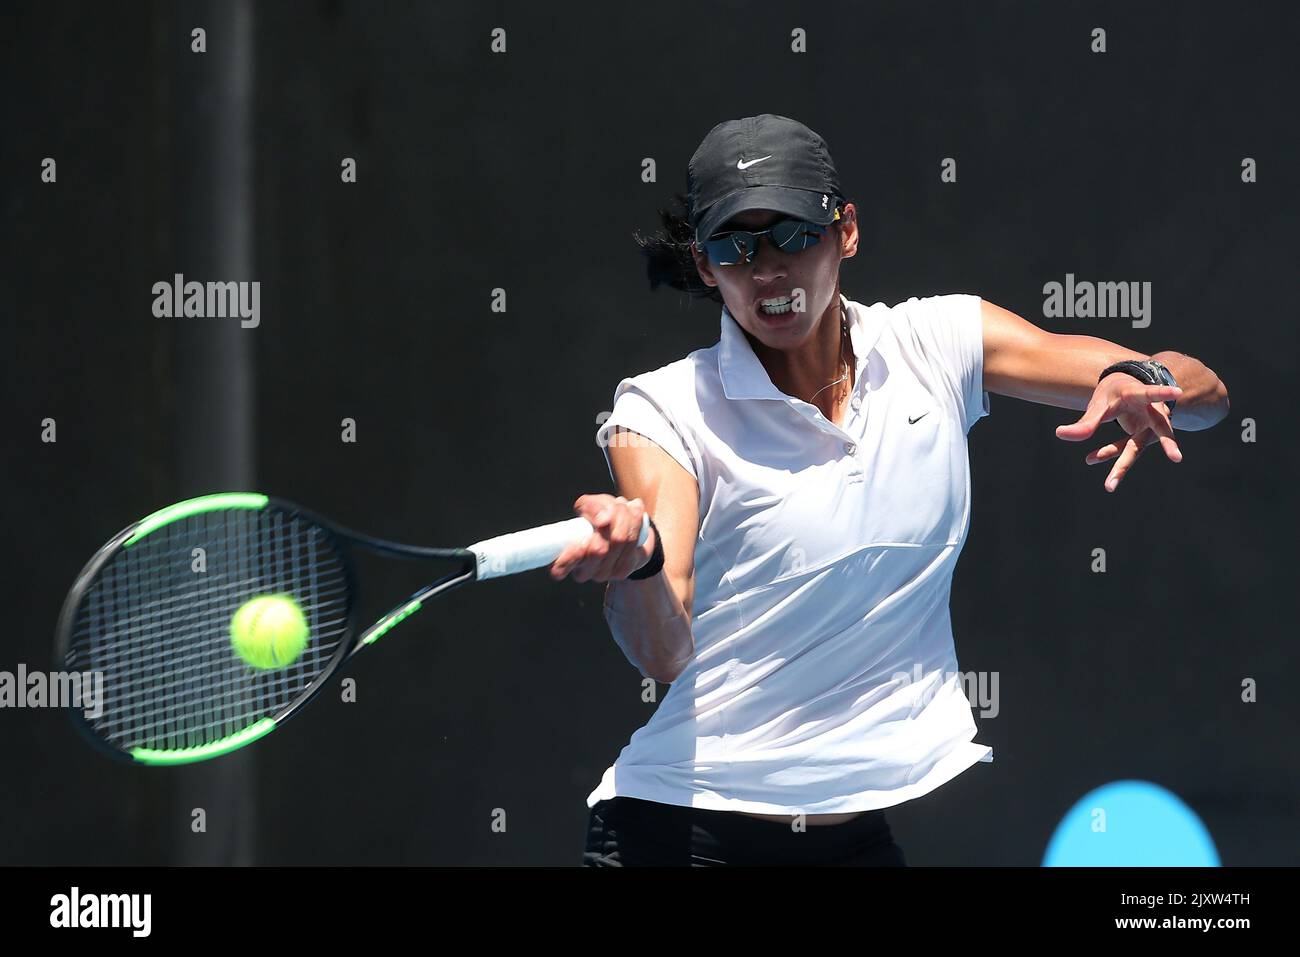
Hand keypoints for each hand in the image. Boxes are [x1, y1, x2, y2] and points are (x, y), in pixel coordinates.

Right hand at [549, 494, 654, 581]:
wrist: (626, 530)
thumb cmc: (600, 517)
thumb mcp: (589, 505)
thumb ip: (591, 508)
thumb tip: (603, 520)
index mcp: (566, 558)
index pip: (559, 568)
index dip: (570, 557)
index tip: (581, 542)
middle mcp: (583, 572)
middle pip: (598, 549)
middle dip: (610, 519)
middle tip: (613, 506)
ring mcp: (603, 574)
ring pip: (619, 541)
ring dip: (624, 516)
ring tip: (624, 505)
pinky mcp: (622, 572)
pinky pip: (633, 542)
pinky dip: (635, 521)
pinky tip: (636, 511)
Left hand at [1055, 374, 1183, 491]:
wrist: (1127, 389)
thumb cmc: (1115, 392)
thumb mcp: (1099, 402)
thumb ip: (1086, 421)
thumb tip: (1060, 434)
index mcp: (1140, 395)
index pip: (1151, 394)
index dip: (1163, 392)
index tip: (1178, 392)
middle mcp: (1151, 413)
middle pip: (1157, 430)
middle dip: (1168, 444)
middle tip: (1177, 458)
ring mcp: (1149, 427)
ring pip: (1137, 447)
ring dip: (1122, 466)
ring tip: (1109, 486)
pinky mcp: (1142, 437)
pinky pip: (1126, 447)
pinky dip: (1109, 453)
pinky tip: (1090, 458)